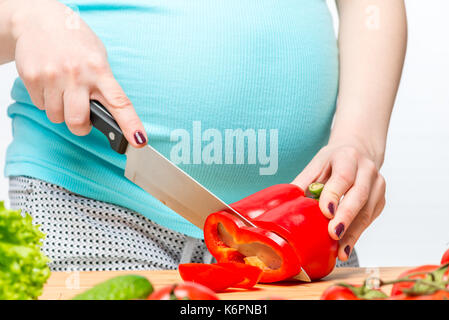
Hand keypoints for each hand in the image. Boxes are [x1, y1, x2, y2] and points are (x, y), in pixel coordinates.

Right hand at [10, 0, 146, 145]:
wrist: (39, 19)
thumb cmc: (75, 42)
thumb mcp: (98, 58)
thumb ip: (104, 84)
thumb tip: (112, 114)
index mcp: (100, 70)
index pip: (119, 103)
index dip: (131, 125)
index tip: (139, 141)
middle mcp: (77, 75)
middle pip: (78, 121)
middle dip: (80, 127)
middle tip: (82, 119)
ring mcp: (52, 76)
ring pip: (57, 117)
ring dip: (61, 112)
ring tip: (63, 92)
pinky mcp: (32, 77)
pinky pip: (40, 106)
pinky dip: (46, 101)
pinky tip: (50, 84)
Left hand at [293, 139, 385, 260]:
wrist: (359, 151)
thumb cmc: (333, 161)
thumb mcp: (316, 165)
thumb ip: (303, 183)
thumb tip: (284, 206)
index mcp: (347, 156)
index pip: (343, 177)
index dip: (334, 195)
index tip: (325, 212)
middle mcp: (366, 169)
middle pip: (358, 195)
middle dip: (346, 217)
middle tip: (333, 234)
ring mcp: (377, 184)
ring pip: (367, 211)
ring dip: (354, 233)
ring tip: (341, 251)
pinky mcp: (380, 200)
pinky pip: (370, 219)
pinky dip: (357, 234)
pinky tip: (346, 246)